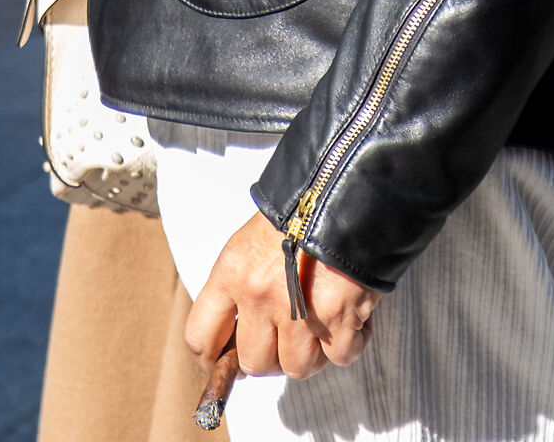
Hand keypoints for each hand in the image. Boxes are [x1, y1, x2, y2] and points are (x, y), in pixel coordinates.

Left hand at [184, 211, 379, 381]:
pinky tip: (353, 318)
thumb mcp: (252, 240)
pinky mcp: (337, 318)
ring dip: (312, 354)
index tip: (226, 364)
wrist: (344, 185)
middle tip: (288, 336)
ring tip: (323, 323)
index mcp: (232, 273)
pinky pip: (340, 357)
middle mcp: (259, 296)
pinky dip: (350, 343)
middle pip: (254, 363)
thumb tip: (243, 333)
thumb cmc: (300, 209)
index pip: (200, 336)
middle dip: (273, 356)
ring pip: (297, 368)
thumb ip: (241, 286)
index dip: (213, 360)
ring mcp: (298, 311)